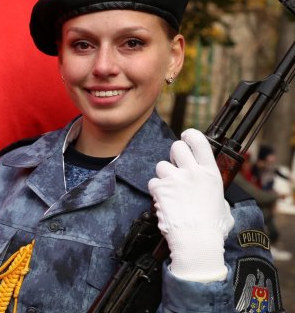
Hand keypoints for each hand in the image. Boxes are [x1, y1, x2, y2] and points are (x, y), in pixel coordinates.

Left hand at [147, 129, 234, 281]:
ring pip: (161, 166)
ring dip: (164, 176)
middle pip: (176, 147)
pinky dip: (156, 191)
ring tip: (171, 191)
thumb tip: (213, 195)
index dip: (190, 136)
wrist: (196, 241)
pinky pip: (153, 182)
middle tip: (176, 166)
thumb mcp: (223, 206)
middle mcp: (192, 172)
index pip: (199, 142)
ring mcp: (174, 179)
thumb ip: (215, 194)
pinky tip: (164, 201)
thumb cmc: (213, 228)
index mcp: (210, 174)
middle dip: (174, 155)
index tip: (186, 137)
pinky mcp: (160, 189)